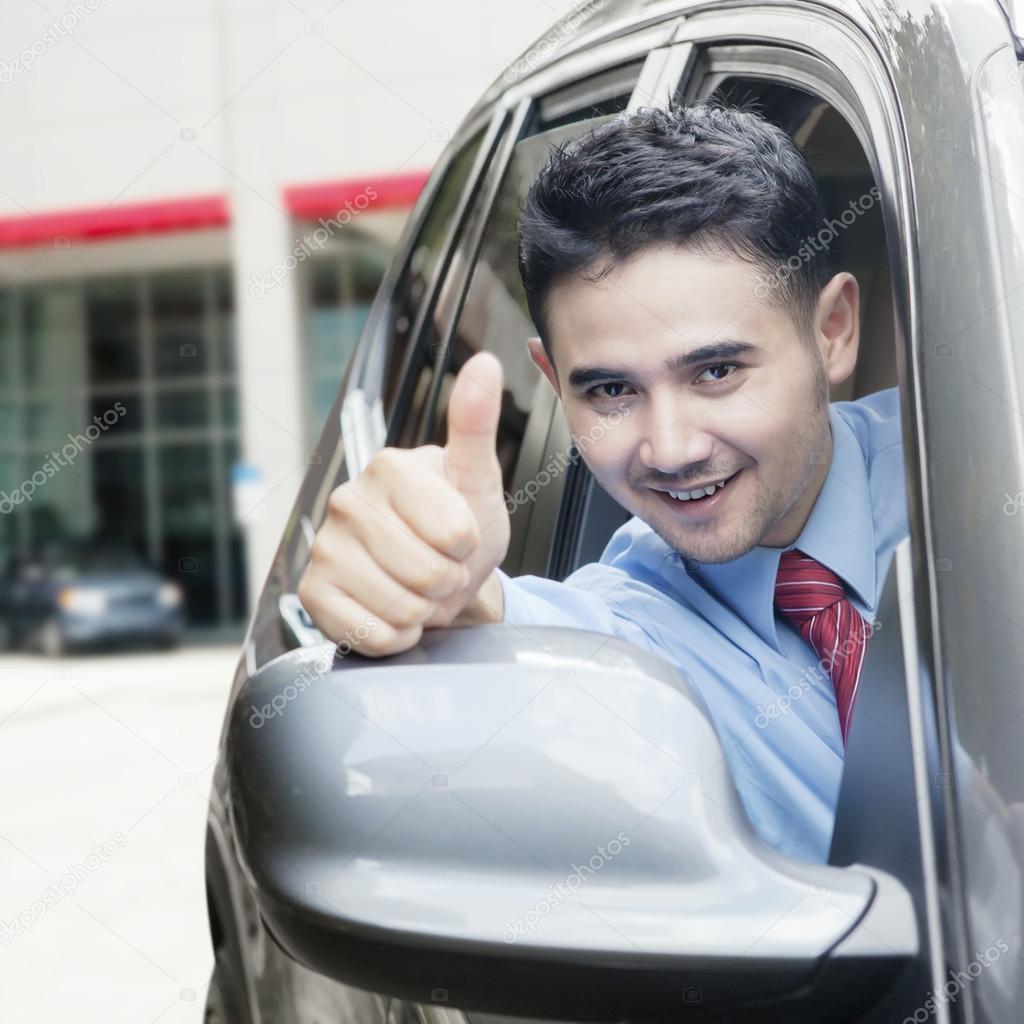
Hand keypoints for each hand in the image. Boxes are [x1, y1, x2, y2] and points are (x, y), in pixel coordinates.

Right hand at [298, 351, 508, 655]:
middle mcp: (347, 501)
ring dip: (424, 610)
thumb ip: (476, 425)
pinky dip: (395, 635)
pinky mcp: (313, 594)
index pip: (455, 534)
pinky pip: (370, 634)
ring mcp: (325, 548)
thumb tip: (486, 363)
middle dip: (448, 581)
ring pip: (401, 607)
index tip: (460, 538)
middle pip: (428, 573)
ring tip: (419, 588)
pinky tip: (393, 611)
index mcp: (389, 467)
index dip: (469, 548)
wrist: (434, 578)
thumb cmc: (458, 527)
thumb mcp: (478, 479)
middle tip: (441, 567)